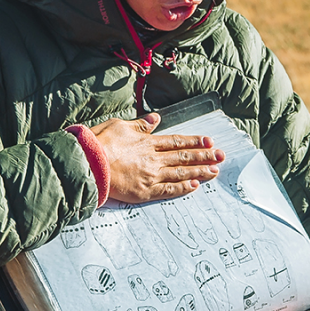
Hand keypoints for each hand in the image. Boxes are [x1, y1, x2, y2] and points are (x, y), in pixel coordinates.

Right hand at [91, 114, 223, 202]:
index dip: (194, 141)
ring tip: (215, 171)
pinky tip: (195, 186)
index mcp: (147, 142)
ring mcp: (151, 176)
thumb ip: (140, 124)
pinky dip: (183, 188)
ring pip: (181, 174)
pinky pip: (169, 190)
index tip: (209, 141)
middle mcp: (154, 159)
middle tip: (221, 156)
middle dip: (204, 156)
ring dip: (200, 172)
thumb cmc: (100, 144)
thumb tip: (154, 119)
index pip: (177, 141)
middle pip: (184, 157)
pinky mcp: (145, 192)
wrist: (88, 164)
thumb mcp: (120, 125)